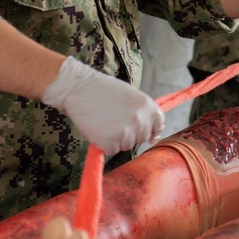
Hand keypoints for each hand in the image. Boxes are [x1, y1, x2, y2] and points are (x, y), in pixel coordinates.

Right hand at [41, 56, 164, 154]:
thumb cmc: (104, 90)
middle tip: (115, 120)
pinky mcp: (110, 142)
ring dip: (116, 139)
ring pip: (126, 145)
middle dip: (130, 133)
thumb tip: (153, 137)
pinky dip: (104, 144)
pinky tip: (98, 129)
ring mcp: (126, 132)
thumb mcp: (131, 96)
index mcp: (148, 106)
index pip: (158, 126)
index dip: (150, 130)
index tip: (141, 130)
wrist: (80, 89)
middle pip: (142, 138)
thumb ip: (143, 113)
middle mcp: (140, 120)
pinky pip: (112, 150)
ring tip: (105, 122)